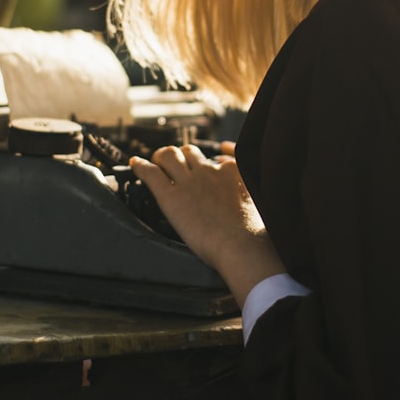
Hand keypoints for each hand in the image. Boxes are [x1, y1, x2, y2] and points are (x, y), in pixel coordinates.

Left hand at [129, 144, 286, 306]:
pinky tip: (134, 163)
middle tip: (175, 164)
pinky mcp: (171, 197)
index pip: (218, 159)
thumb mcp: (265, 204)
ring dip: (161, 156)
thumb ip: (257, 190)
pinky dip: (140, 165)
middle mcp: (210, 171)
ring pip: (169, 156)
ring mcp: (189, 182)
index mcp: (233, 171)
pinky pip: (150, 173)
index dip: (210, 164)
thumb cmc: (257, 234)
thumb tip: (252, 188)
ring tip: (154, 161)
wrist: (243, 246)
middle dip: (182, 156)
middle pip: (190, 153)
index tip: (208, 169)